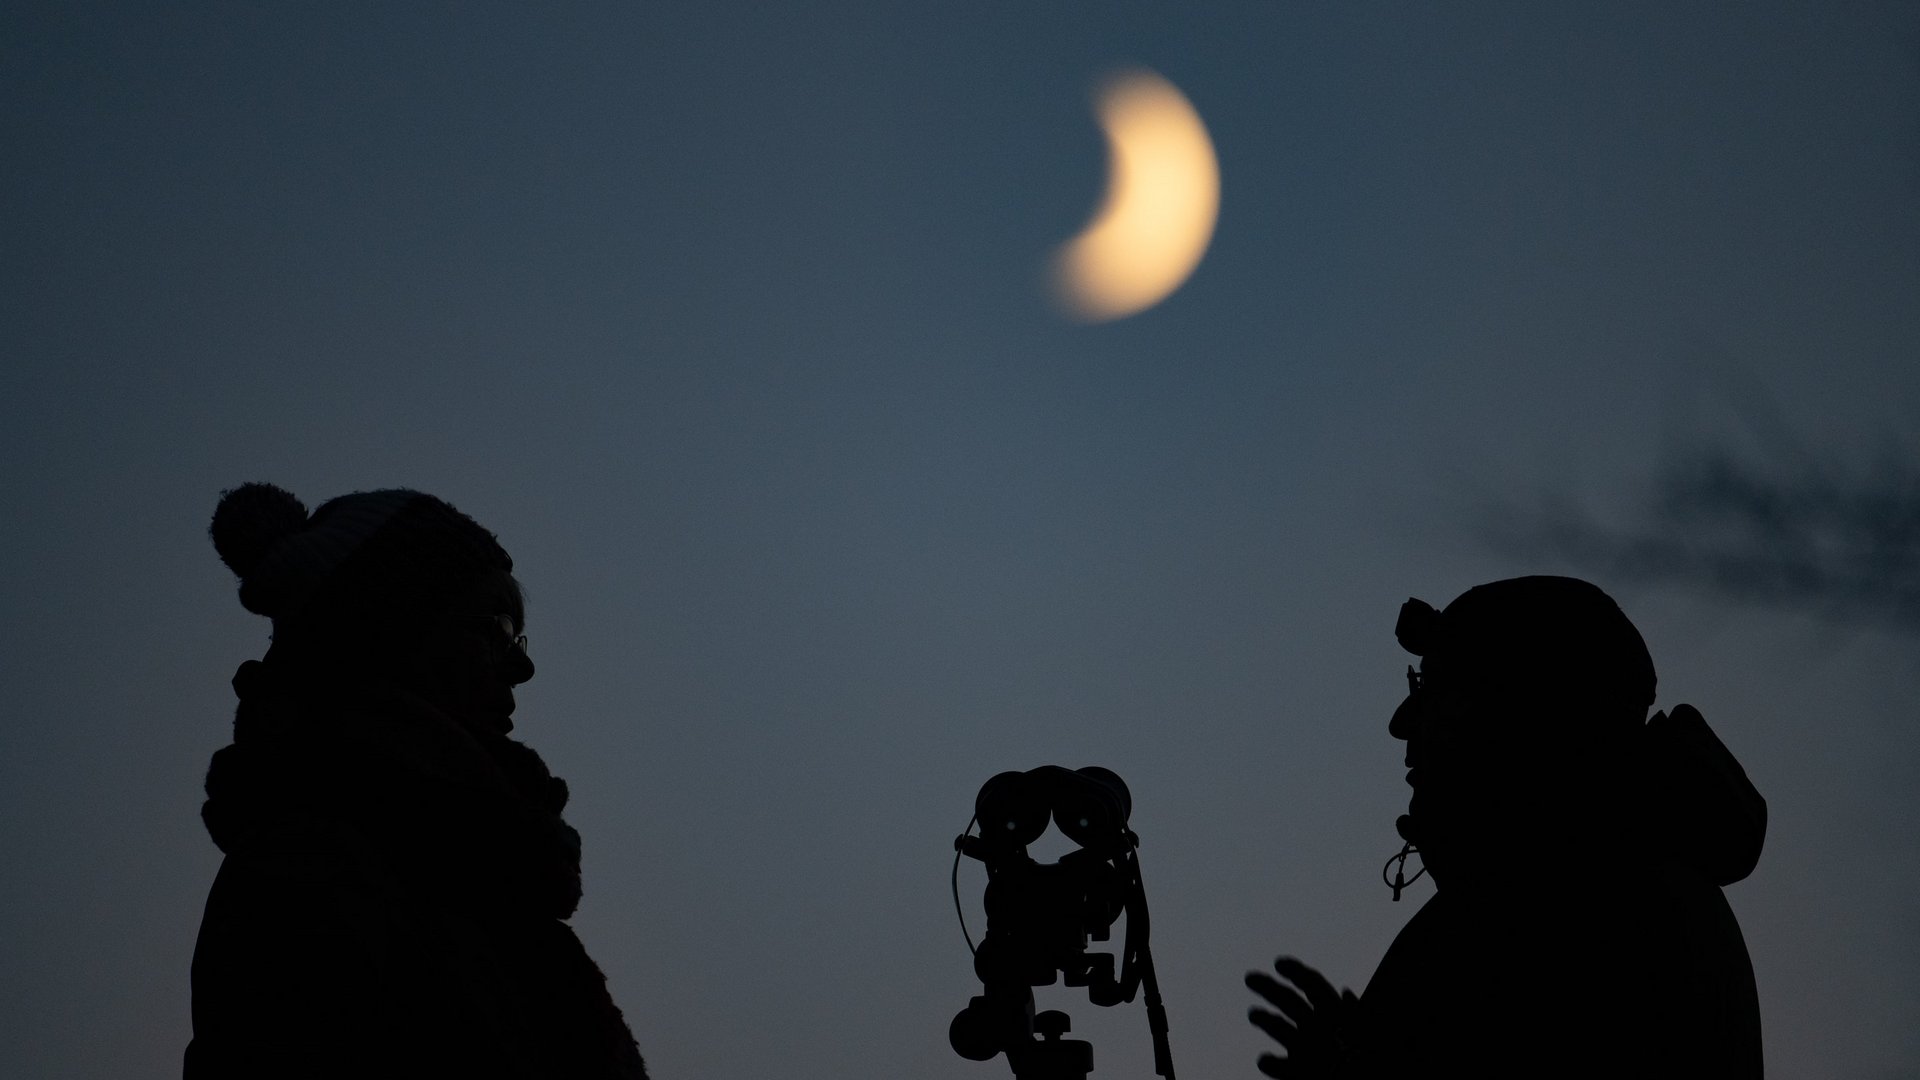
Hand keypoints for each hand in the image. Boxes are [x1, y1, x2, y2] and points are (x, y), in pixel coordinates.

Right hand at [1245, 956, 1357, 1078]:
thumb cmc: (1371, 1064)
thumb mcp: (1367, 1035)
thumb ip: (1355, 1015)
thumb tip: (1346, 992)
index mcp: (1333, 1012)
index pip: (1311, 984)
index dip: (1296, 971)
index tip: (1278, 964)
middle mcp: (1315, 1026)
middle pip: (1287, 1000)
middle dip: (1268, 986)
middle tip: (1249, 977)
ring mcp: (1304, 1048)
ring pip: (1278, 1028)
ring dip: (1265, 1019)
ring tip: (1254, 1014)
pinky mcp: (1296, 1073)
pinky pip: (1279, 1067)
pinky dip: (1270, 1063)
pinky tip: (1264, 1060)